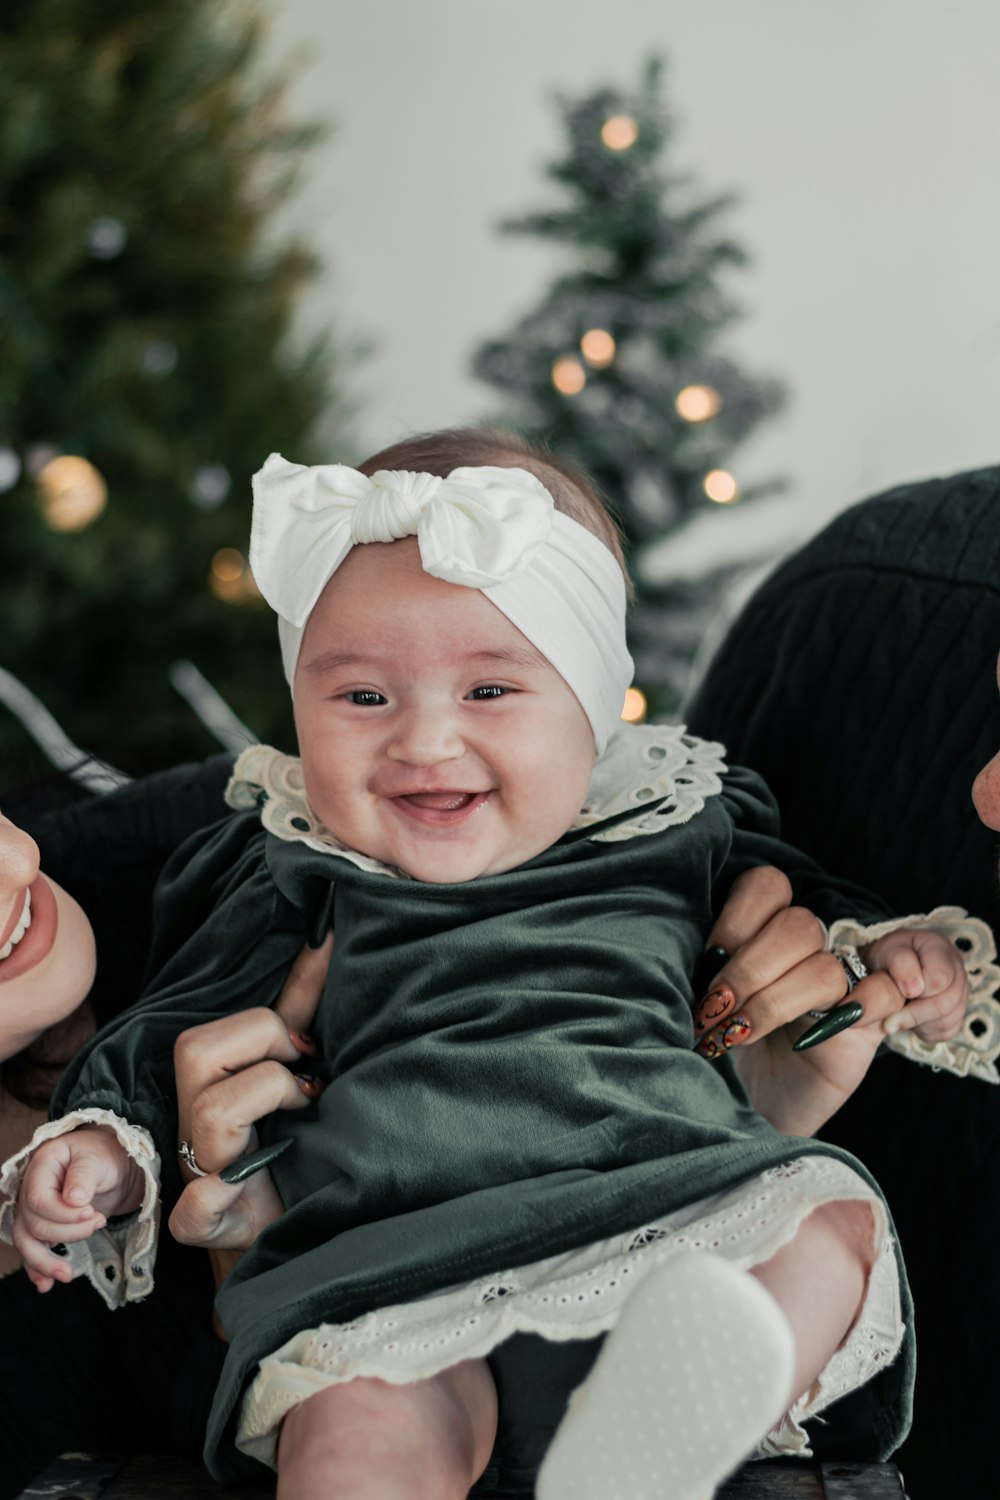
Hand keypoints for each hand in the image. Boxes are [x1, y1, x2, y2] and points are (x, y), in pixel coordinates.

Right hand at [11, 1125, 142, 1291]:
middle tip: (99, 1221)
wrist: (113, 1162)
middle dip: (67, 1232)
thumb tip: (73, 1200)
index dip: (62, 1214)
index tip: (91, 1213)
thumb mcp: (98, 1158)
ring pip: (28, 1241)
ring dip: (45, 1262)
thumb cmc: (104, 1154)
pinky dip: (37, 1269)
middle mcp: (32, 1189)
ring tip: (67, 1275)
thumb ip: (84, 1176)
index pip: (38, 1200)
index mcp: (42, 1166)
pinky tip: (46, 1285)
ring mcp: (35, 1209)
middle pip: (35, 1224)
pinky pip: (33, 1249)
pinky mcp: (45, 1225)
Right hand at [168, 935, 330, 1254]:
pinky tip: (237, 1188)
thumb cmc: (287, 1149)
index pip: (219, 1025)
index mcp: (212, 1083)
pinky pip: (194, 1210)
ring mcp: (195, 1170)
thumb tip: (325, 944)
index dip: (277, 997)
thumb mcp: (293, 1079)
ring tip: (305, 1105)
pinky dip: (212, 1198)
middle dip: (267, 1043)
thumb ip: (300, 1019)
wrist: (284, 1228)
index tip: (327, 950)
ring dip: (267, 1096)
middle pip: (198, 1049)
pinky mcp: (202, 1222)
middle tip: (306, 1073)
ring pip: (210, 1109)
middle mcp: (195, 1120)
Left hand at [692, 868, 908, 1134]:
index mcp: (758, 933)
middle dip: (751, 968)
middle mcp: (800, 954)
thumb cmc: (705, 1060)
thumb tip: (690, 952)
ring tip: (742, 1034)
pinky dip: (857, 1007)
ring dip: (779, 999)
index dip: (737, 919)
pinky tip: (810, 1037)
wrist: (727, 1122)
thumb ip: (700, 972)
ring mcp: (837, 988)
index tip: (707, 961)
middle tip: (717, 1011)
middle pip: (798, 924)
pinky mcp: (864, 1027)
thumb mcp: (691, 1009)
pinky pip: (884, 993)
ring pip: (827, 965)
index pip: (766, 886)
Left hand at [862, 928, 967, 1042]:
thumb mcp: (886, 951)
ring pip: (947, 1021)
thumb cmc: (887, 957)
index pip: (939, 979)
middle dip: (914, 1014)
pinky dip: (925, 1031)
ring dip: (918, 1023)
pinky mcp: (956, 1014)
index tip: (895, 994)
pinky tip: (911, 1019)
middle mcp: (957, 972)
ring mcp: (960, 994)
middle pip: (945, 1004)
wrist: (888, 968)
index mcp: (941, 950)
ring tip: (898, 1013)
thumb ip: (899, 964)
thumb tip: (914, 989)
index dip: (916, 992)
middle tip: (889, 1020)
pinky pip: (945, 1031)